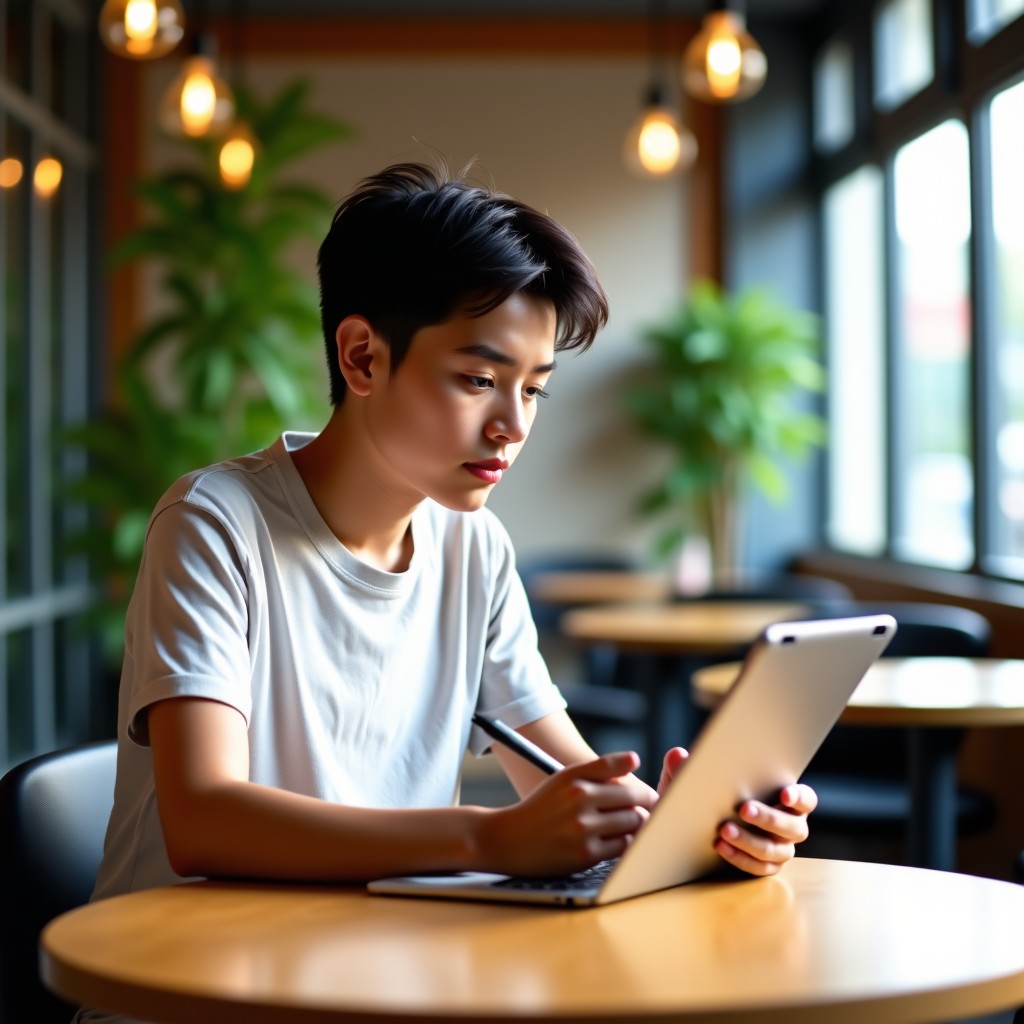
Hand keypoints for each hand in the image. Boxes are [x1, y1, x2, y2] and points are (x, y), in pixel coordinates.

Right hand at [477, 751, 648, 876]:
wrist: (509, 839)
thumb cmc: (543, 807)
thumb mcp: (564, 778)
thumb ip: (600, 768)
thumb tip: (635, 760)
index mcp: (575, 777)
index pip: (623, 774)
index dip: (643, 787)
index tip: (647, 795)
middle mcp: (578, 799)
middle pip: (633, 799)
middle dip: (646, 805)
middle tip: (649, 812)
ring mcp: (582, 829)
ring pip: (632, 823)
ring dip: (638, 825)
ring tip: (633, 827)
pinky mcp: (584, 855)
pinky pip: (622, 846)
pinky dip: (626, 843)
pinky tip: (619, 841)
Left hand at [713, 783, 817, 876]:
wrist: (750, 818)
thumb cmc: (756, 796)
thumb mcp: (761, 786)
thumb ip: (757, 783)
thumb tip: (732, 773)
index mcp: (799, 806)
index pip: (806, 800)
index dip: (798, 797)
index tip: (785, 794)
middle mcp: (796, 828)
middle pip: (790, 827)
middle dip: (766, 818)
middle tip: (744, 809)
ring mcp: (786, 849)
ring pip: (772, 850)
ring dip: (747, 840)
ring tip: (726, 830)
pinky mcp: (773, 865)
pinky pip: (759, 867)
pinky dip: (739, 857)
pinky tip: (722, 846)